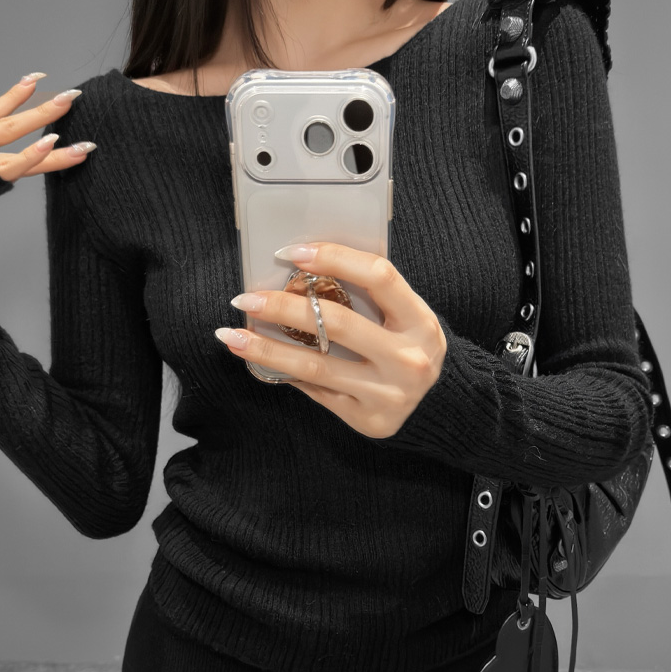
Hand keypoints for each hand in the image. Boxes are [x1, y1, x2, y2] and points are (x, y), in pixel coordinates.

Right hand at [0, 74, 95, 179]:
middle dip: (42, 109)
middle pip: (8, 121)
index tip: (36, 77)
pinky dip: (33, 154)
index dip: (14, 94)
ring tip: (77, 128)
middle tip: (71, 96)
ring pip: (14, 137)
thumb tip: (10, 170)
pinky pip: (13, 164)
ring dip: (47, 128)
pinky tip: (53, 143)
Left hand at [217, 242, 447, 439]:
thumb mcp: (406, 318)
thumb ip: (370, 296)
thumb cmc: (410, 348)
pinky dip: (284, 373)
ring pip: (315, 366)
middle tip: (246, 297)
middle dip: (283, 306)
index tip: (292, 252)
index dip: (334, 257)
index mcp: (421, 321)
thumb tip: (302, 271)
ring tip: (231, 335)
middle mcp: (408, 358)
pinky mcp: (367, 418)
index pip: (378, 276)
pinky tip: (258, 359)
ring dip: (266, 347)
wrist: (439, 406)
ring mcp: (388, 393)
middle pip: (336, 323)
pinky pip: (317, 392)